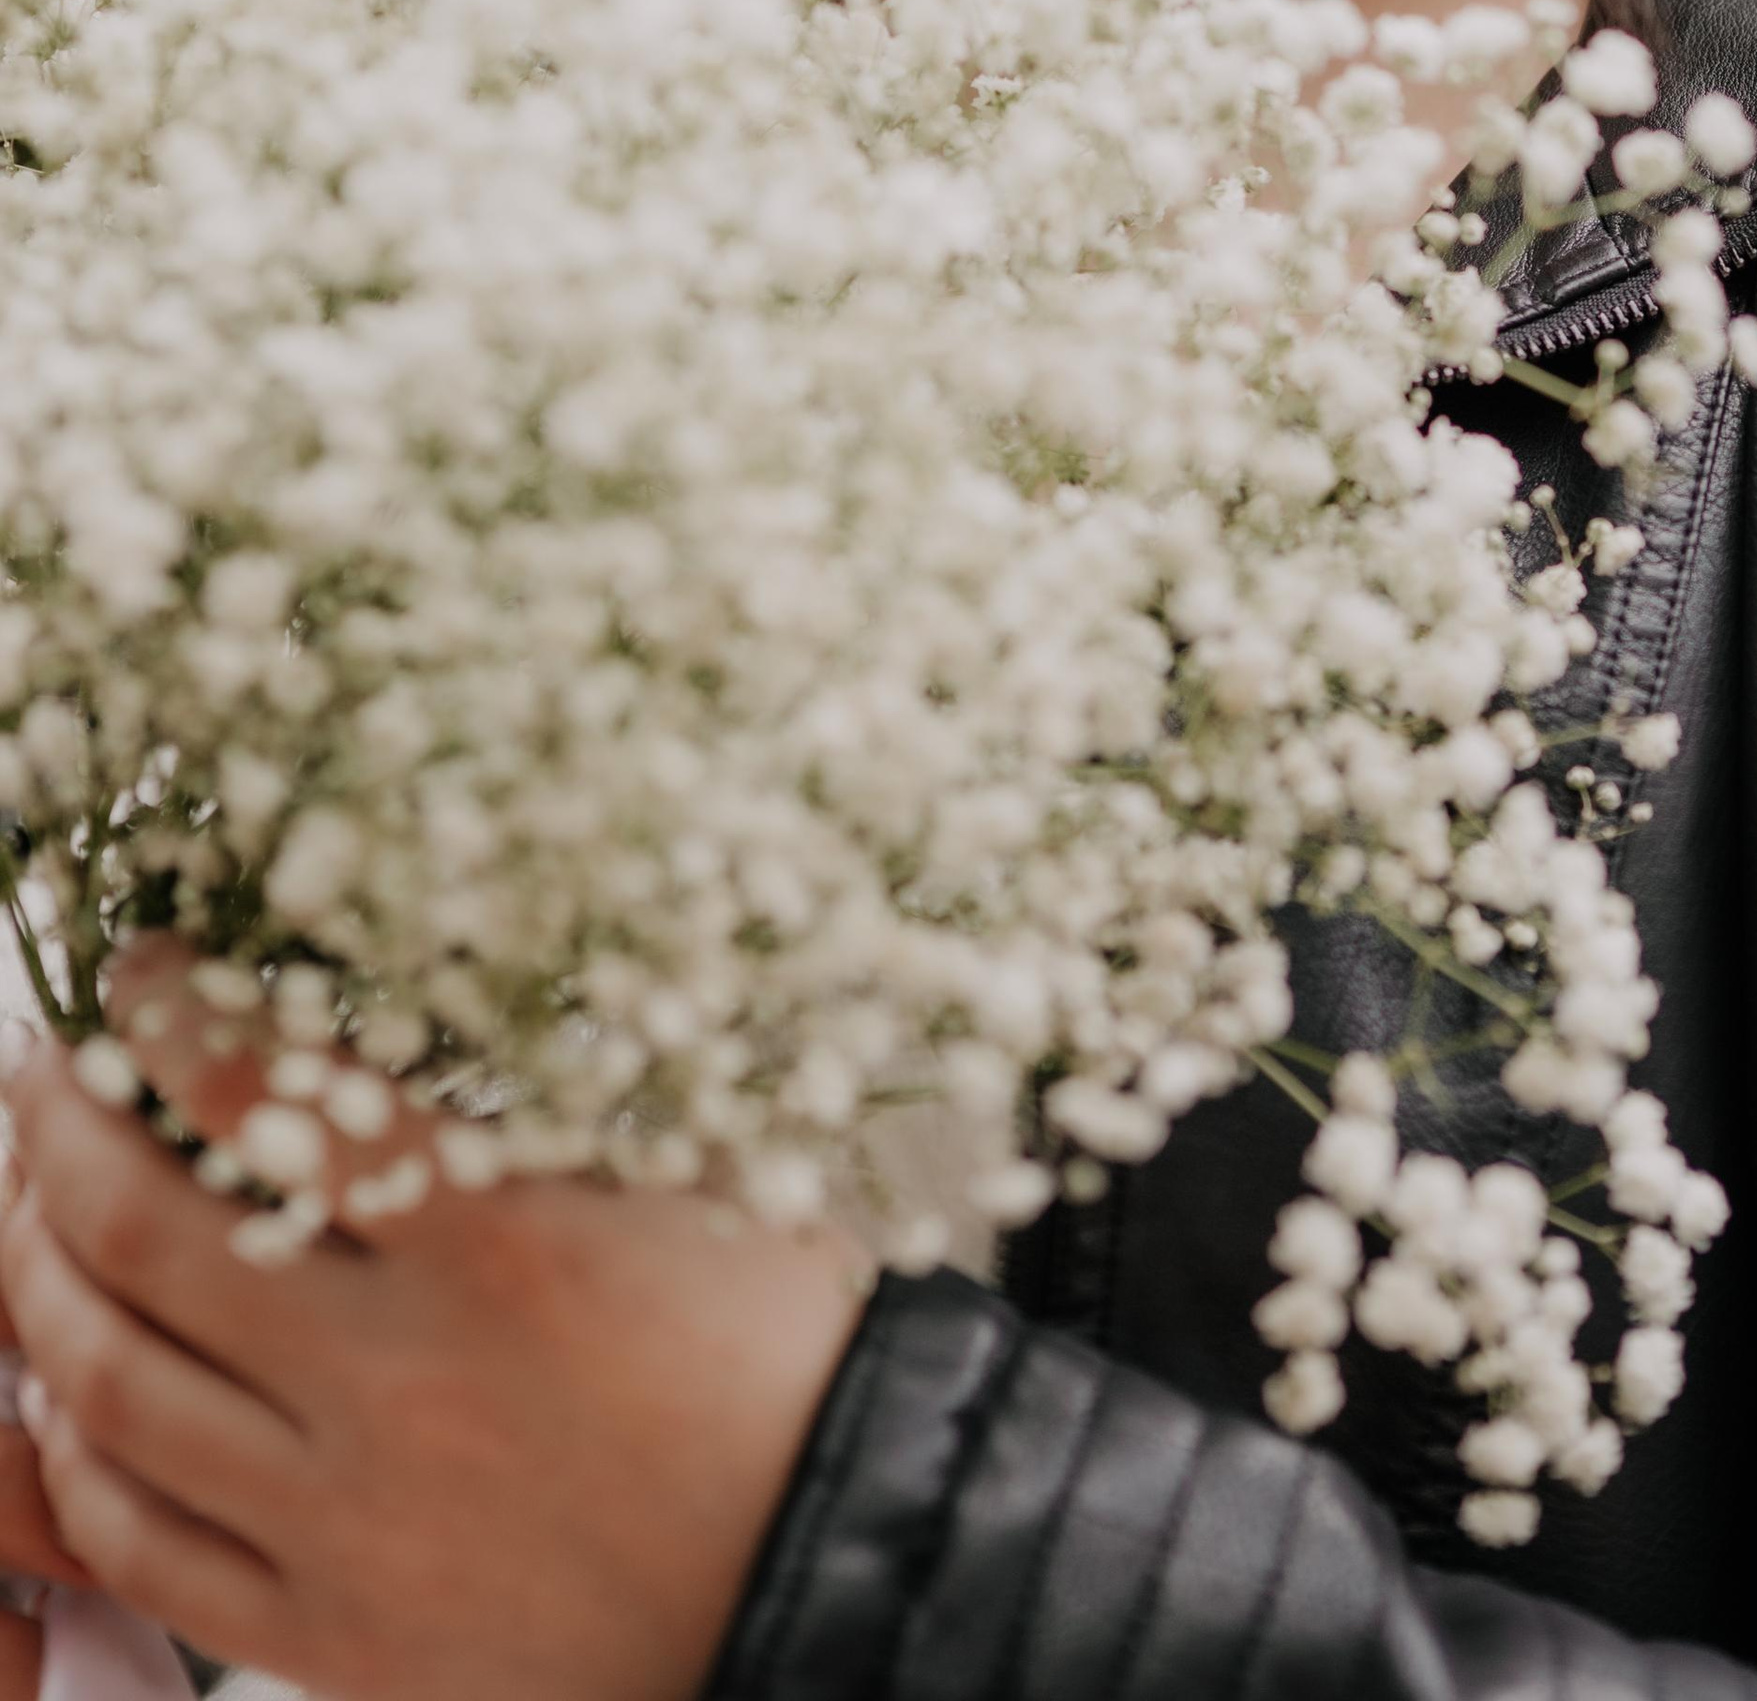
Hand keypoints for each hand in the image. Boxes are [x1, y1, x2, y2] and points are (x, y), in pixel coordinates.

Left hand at [0, 960, 872, 1700]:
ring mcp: (351, 1522)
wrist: (831, 1572)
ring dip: (38, 1282)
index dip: (173, 1012)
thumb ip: (539, 1101)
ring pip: (112, 1391)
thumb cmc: (782, 1359)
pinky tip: (72, 1403)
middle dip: (60, 1128)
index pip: (264, 1091)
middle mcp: (399, 1382)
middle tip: (42, 1070)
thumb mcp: (686, 1172)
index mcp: (494, 1243)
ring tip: (29, 1215)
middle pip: (143, 1234)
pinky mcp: (337, 1637)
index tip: (144, 969)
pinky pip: (146, 1549)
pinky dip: (78, 1465)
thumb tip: (415, 1000)